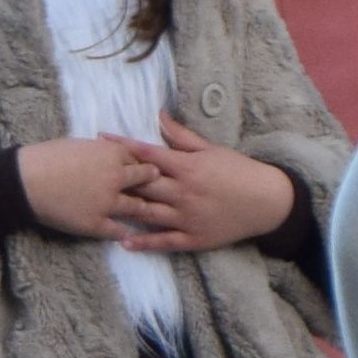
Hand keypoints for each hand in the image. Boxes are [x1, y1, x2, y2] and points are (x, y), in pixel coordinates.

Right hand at [15, 137, 146, 241]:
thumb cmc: (48, 156)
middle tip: (161, 188)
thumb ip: (102, 150)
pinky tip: (131, 236)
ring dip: (144, 210)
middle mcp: (116, 178)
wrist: (27, 180)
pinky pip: (117, 231)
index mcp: (113, 154)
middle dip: (153, 184)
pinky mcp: (96, 223)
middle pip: (146, 181)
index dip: (145, 164)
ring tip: (152, 213)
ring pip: (137, 208)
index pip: (141, 158)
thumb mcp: (81, 144)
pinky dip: (125, 233)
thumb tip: (111, 153)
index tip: (150, 168)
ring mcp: (108, 203)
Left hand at [116, 118, 297, 253]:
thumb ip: (181, 135)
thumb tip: (159, 115)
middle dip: (117, 178)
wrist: (267, 201)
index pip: (147, 154)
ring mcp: (187, 218)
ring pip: (147, 214)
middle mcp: (183, 192)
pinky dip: (142, 242)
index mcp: (187, 167)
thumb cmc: (238, 171)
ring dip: (123, 210)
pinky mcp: (193, 239)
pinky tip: (123, 241)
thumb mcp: (211, 149)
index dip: (122, 146)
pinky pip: (163, 242)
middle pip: (142, 185)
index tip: (100, 140)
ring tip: (99, 207)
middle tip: (91, 173)